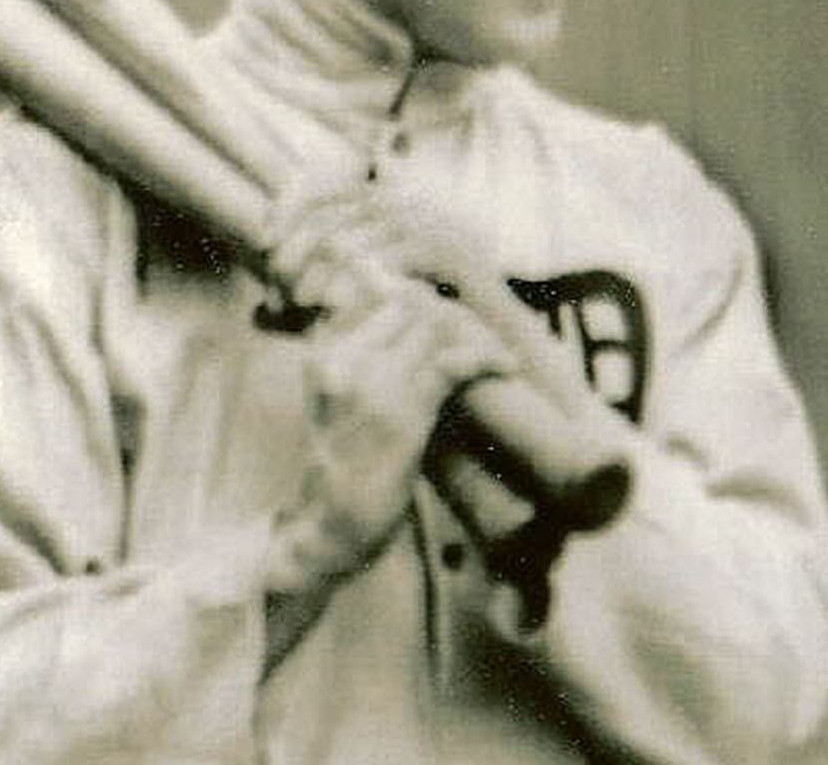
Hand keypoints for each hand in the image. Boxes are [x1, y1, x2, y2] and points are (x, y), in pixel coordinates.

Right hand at [261, 169, 518, 593]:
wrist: (324, 529)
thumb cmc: (341, 470)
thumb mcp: (340, 405)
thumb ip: (367, 364)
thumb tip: (419, 331)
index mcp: (323, 353)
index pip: (376, 296)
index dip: (420, 300)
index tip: (451, 316)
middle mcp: (341, 358)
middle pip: (408, 304)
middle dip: (452, 313)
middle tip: (483, 333)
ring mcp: (370, 382)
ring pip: (434, 326)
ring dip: (476, 335)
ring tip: (498, 352)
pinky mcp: (402, 412)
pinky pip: (453, 363)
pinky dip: (485, 359)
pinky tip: (504, 366)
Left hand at [269, 159, 594, 417]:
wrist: (494, 346)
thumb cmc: (420, 333)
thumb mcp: (358, 313)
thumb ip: (312, 309)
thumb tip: (256, 313)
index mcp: (391, 204)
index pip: (329, 189)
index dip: (291, 211)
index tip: (264, 245)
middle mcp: (414, 204)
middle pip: (335, 212)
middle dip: (300, 248)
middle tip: (280, 287)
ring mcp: (436, 226)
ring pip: (359, 235)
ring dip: (322, 268)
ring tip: (300, 300)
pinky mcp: (453, 254)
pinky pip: (393, 258)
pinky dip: (358, 280)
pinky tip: (335, 305)